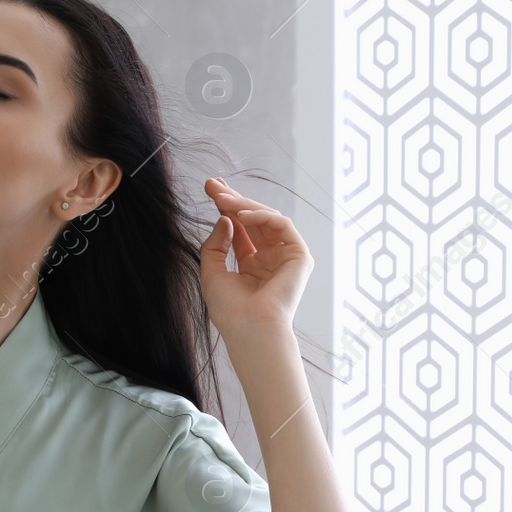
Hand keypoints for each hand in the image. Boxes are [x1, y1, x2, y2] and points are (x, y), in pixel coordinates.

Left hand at [198, 176, 312, 337]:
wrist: (250, 328)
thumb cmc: (229, 309)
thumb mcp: (212, 271)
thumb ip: (216, 243)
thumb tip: (225, 217)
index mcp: (251, 265)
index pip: (240, 229)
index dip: (226, 208)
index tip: (211, 189)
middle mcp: (269, 259)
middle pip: (252, 220)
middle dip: (232, 200)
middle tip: (213, 184)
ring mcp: (285, 257)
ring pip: (266, 219)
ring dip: (243, 205)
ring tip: (222, 198)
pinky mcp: (299, 256)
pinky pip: (282, 225)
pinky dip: (262, 215)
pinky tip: (241, 215)